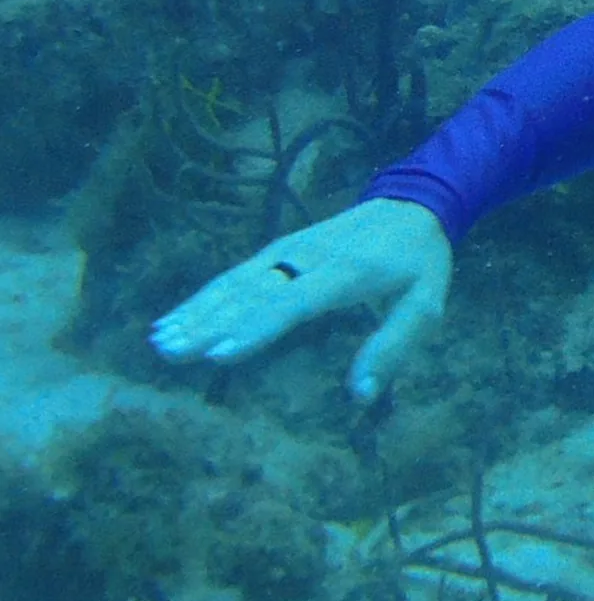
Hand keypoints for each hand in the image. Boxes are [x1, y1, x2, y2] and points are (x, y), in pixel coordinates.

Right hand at [148, 199, 452, 400]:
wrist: (412, 204)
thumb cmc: (420, 263)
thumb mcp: (425, 304)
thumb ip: (394, 347)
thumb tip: (361, 396)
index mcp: (347, 272)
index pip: (295, 302)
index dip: (258, 328)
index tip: (221, 354)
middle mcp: (308, 257)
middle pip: (253, 293)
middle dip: (210, 324)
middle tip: (171, 353)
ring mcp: (288, 250)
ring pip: (235, 283)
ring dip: (196, 311)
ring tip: (161, 341)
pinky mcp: (277, 250)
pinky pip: (234, 275)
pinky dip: (201, 297)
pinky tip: (172, 318)